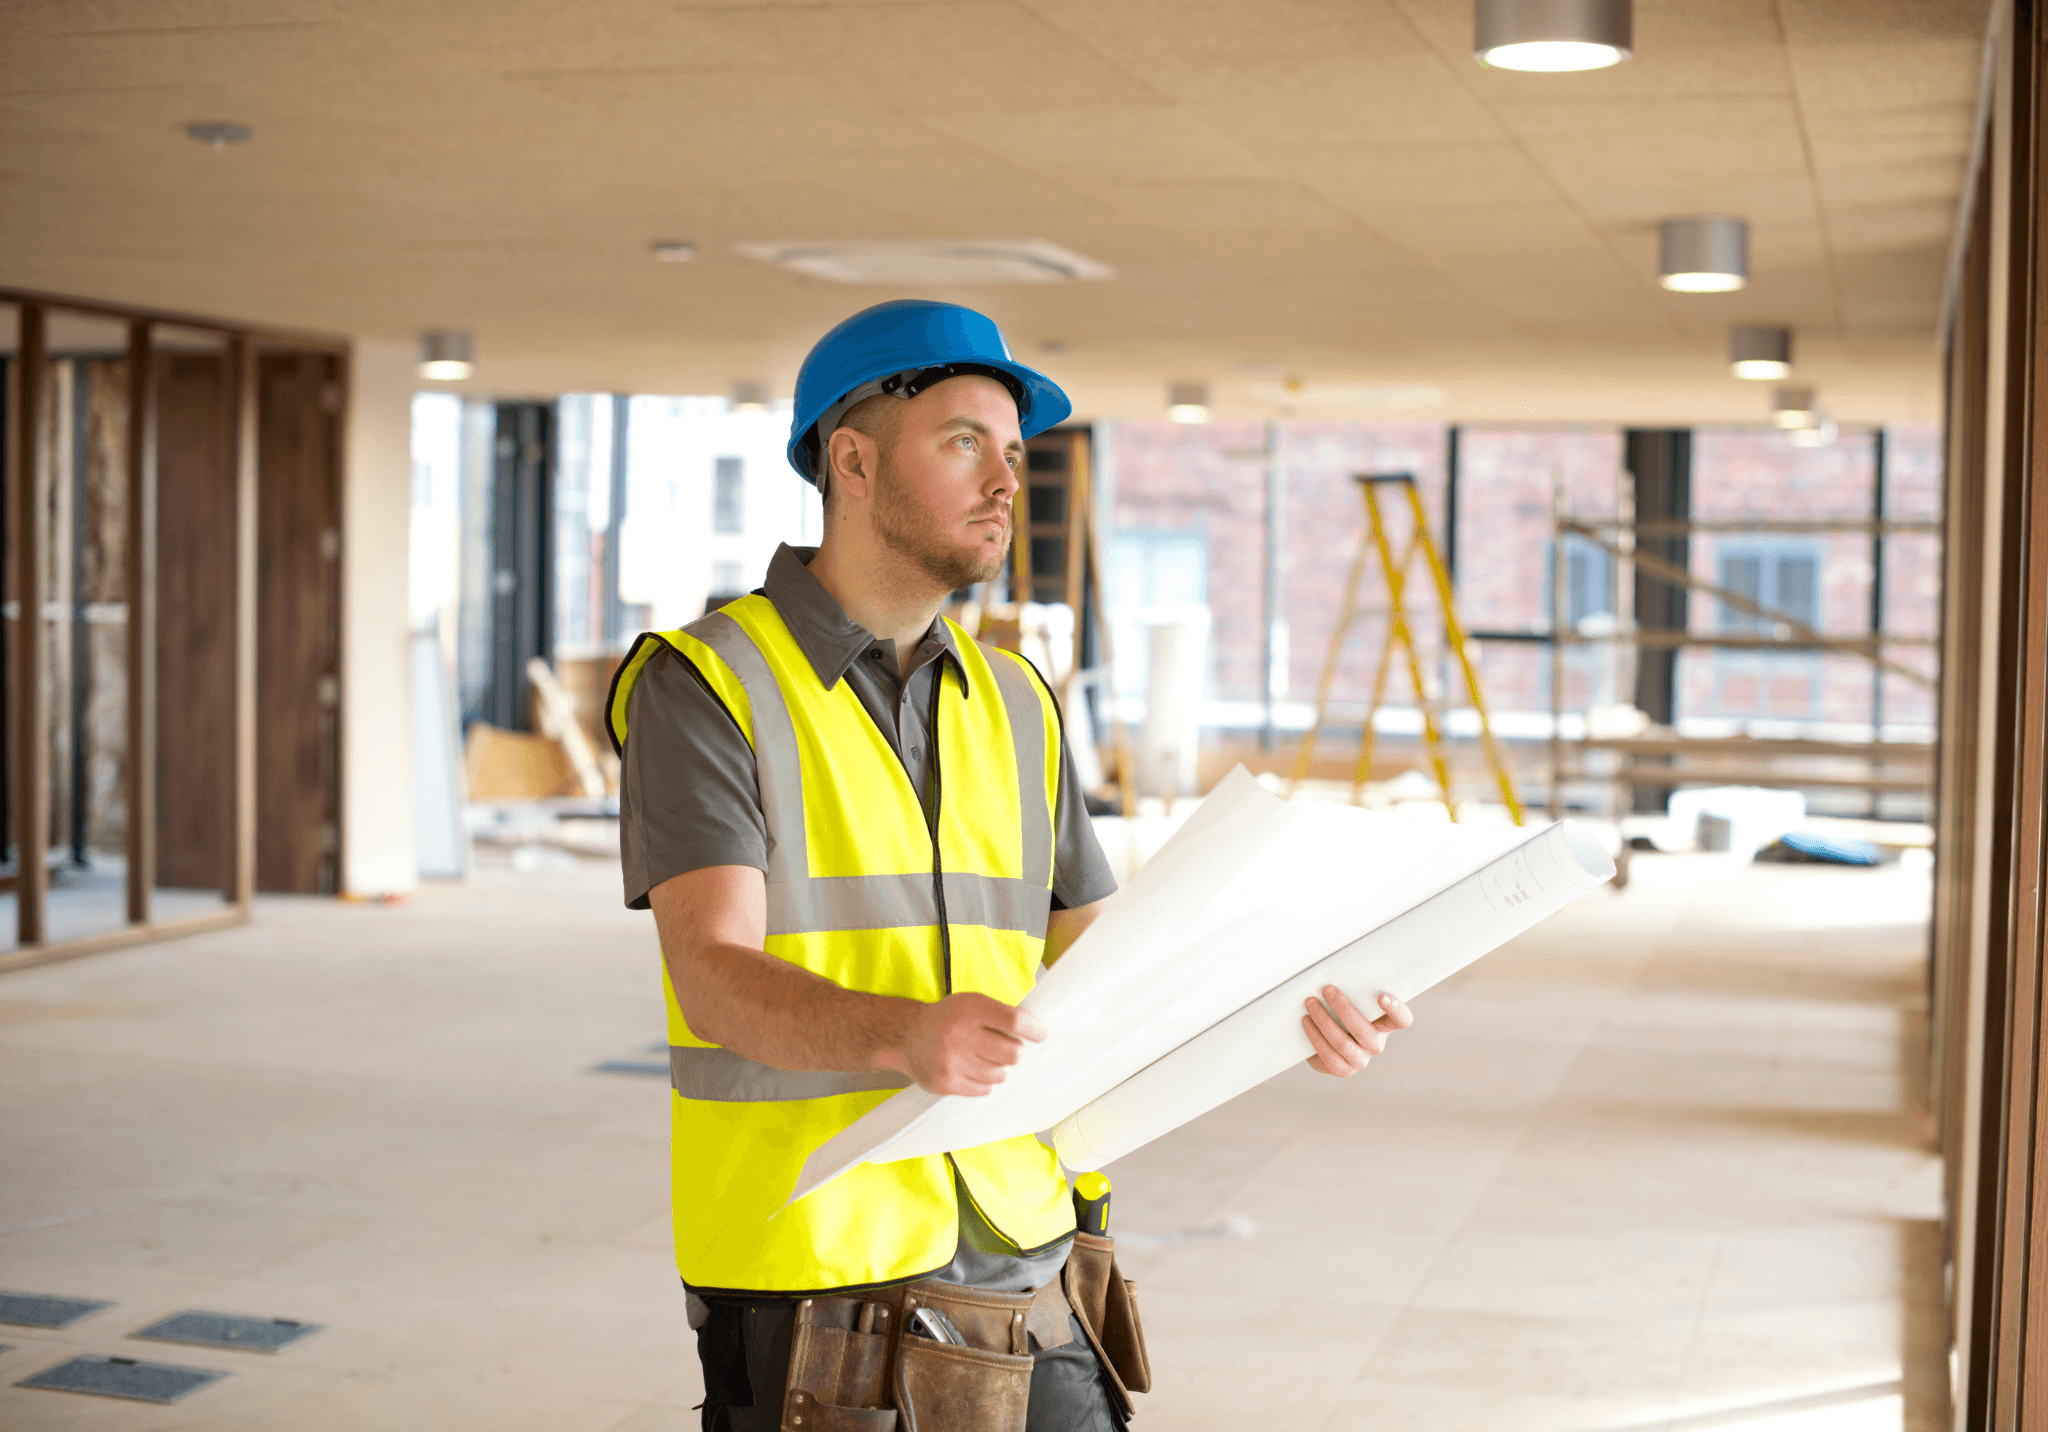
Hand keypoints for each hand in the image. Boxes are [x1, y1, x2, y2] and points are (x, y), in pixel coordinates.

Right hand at [892, 992, 1046, 1096]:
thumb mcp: (970, 1003)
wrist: (907, 1036)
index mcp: (969, 1009)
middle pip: (1012, 1053)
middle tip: (1005, 1047)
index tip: (1040, 1034)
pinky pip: (984, 1089)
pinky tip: (971, 1068)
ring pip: (1000, 1074)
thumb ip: (1000, 1014)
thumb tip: (1035, 1031)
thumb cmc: (947, 1019)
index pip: (1013, 1021)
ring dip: (998, 1068)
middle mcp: (959, 1034)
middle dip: (1014, 1051)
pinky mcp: (947, 1083)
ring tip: (982, 1057)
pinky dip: (984, 1082)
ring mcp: (952, 1061)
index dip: (1033, 1030)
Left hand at [1303, 988, 1411, 1076]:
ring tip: (1311, 1003)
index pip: (1402, 1020)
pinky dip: (1315, 1036)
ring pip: (1342, 1043)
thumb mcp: (1350, 1003)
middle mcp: (1376, 1044)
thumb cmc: (1340, 1015)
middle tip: (1327, 990)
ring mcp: (1360, 1060)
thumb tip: (1331, 973)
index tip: (1382, 996)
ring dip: (1323, 1020)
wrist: (1325, 1042)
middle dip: (1343, 1008)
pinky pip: (1328, 1055)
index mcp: (1385, 1025)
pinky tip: (1306, 1022)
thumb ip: (1352, 992)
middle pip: (1364, 1031)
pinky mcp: (1343, 1070)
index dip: (1396, 1010)